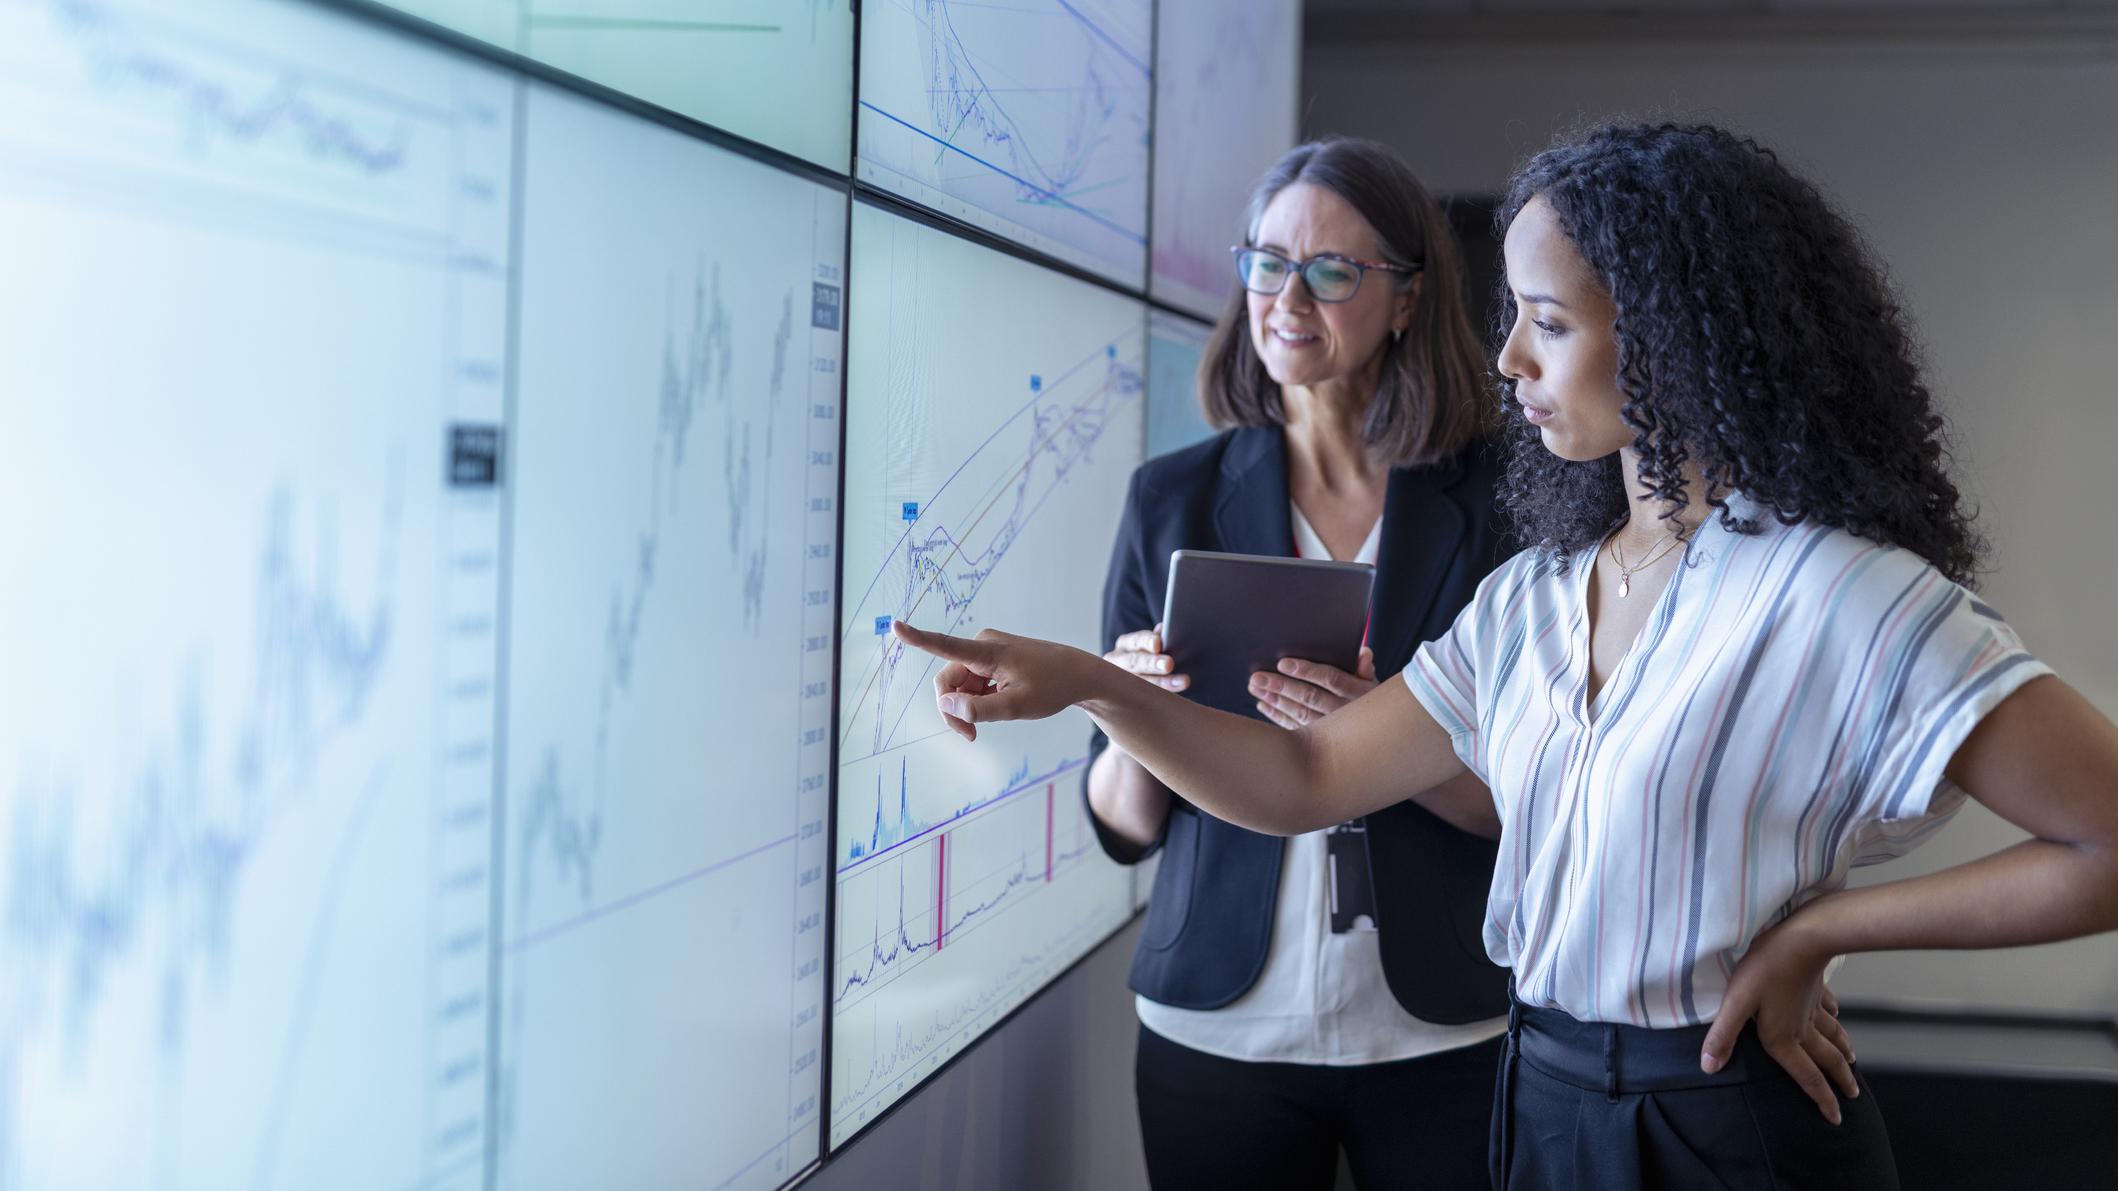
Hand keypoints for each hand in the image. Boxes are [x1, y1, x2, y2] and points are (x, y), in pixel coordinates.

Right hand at [891, 621, 1097, 741]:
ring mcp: (987, 651)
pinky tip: (998, 706)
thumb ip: (979, 709)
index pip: (945, 645)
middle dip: (954, 709)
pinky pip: (972, 682)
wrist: (1079, 674)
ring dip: (967, 707)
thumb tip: (946, 705)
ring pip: (960, 685)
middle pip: (948, 681)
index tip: (895, 625)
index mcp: (987, 651)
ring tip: (986, 726)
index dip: (918, 638)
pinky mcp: (992, 658)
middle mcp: (982, 645)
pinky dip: (977, 700)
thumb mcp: (1017, 707)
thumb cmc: (1053, 687)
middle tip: (971, 737)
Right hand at [1105, 624, 1188, 692]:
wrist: (1126, 681)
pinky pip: (1144, 697)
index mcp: (1125, 644)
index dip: (1146, 641)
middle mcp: (1119, 662)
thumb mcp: (1149, 645)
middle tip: (1168, 664)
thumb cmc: (1146, 656)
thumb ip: (1156, 639)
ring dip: (1162, 683)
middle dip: (1152, 663)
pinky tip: (1174, 698)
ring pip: (1140, 682)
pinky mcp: (1127, 698)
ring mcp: (1122, 681)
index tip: (1158, 643)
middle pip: (1135, 662)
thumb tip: (1164, 629)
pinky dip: (1160, 696)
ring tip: (1182, 682)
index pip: (1135, 641)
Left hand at [1247, 647, 1376, 728]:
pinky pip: (1296, 729)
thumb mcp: (1372, 684)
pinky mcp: (1320, 741)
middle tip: (1257, 677)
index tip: (1283, 663)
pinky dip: (1278, 717)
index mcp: (1358, 692)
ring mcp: (1331, 730)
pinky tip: (1263, 705)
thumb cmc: (1368, 700)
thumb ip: (1365, 667)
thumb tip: (1364, 652)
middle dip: (1282, 686)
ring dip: (1275, 701)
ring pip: (1299, 714)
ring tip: (1256, 688)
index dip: (1307, 670)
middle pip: (1310, 697)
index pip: (1331, 678)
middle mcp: (1344, 712)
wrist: (1376, 736)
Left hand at [1702, 913, 1859, 1123]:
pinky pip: (1829, 1006)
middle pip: (1826, 1060)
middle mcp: (1804, 1027)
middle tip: (1853, 1096)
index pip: (1806, 1076)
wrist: (1803, 937)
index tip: (1836, 1119)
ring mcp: (1813, 1006)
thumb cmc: (1765, 969)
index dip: (1821, 1099)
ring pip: (1833, 1035)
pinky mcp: (1816, 986)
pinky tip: (1838, 1014)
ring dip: (1843, 1052)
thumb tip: (1709, 1068)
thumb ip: (1723, 1036)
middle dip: (1839, 1081)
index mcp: (1785, 1037)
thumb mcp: (1737, 1003)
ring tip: (1852, 1063)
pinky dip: (1835, 1016)